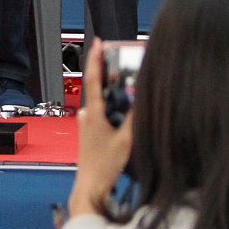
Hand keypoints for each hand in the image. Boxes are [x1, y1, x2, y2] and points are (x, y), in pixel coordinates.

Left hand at [67, 40, 135, 220]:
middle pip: (100, 89)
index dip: (95, 59)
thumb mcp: (127, 140)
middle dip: (113, 78)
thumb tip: (143, 98)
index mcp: (93, 114)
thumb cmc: (104, 166)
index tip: (98, 42)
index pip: (93, 79)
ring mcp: (85, 123)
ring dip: (116, 99)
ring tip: (133, 97)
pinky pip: (102, 114)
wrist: (90, 186)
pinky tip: (126, 118)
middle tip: (126, 67)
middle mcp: (86, 115)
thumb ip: (135, 118)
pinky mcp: (88, 131)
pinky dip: (114, 111)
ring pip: (103, 103)